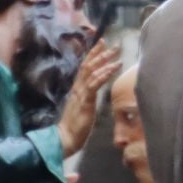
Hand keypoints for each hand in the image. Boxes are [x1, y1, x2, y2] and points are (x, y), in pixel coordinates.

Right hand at [57, 40, 121, 157]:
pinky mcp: (85, 101)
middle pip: (88, 65)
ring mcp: (80, 94)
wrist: (65, 138)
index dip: (93, 55)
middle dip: (100, 53)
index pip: (84, 67)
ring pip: (92, 72)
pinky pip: (94, 84)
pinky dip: (104, 74)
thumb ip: (86, 98)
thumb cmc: (74, 127)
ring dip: (105, 61)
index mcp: (77, 89)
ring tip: (117, 54)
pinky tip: (113, 68)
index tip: (101, 44)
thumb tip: (93, 93)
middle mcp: (77, 88)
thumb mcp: (82, 108)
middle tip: (113, 44)